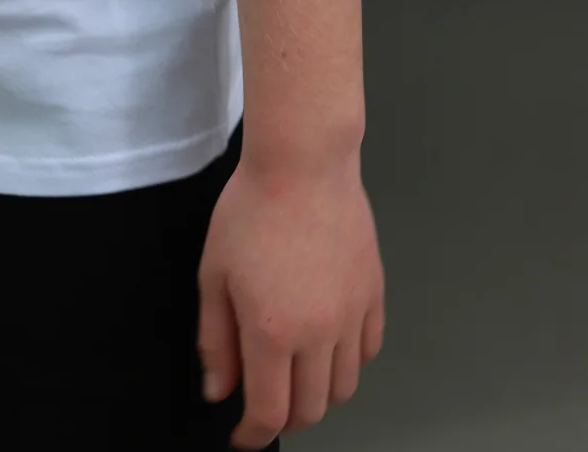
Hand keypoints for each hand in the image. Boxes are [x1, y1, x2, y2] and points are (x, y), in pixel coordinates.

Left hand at [196, 149, 384, 446]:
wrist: (303, 163)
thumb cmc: (249, 210)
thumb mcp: (214, 273)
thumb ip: (216, 339)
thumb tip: (219, 391)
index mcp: (273, 331)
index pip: (271, 412)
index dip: (253, 435)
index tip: (241, 437)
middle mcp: (319, 333)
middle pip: (311, 409)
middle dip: (284, 418)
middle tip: (264, 403)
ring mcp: (352, 315)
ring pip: (344, 386)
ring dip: (318, 393)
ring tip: (295, 374)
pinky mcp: (374, 295)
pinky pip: (369, 351)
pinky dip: (349, 362)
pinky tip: (328, 345)